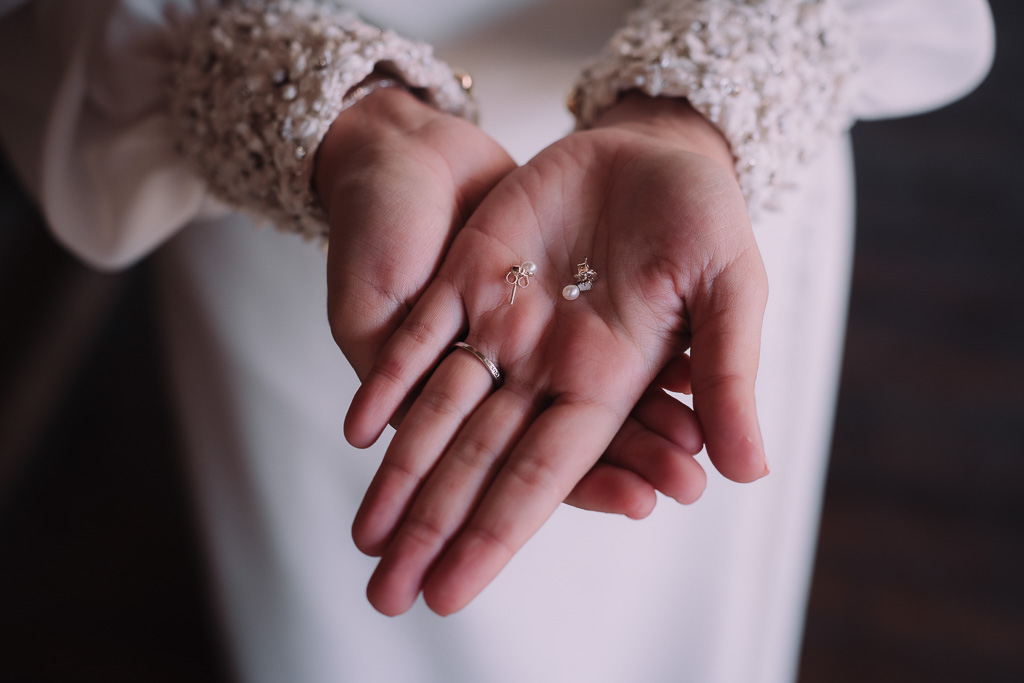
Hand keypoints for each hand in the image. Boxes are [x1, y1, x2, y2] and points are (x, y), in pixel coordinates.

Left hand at [345, 93, 769, 615]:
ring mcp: (502, 321)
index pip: (542, 472)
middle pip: (476, 459)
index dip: (496, 531)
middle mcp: (545, 365)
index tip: (452, 592)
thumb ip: (732, 374)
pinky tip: (359, 429)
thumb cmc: (704, 215)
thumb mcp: (730, 287)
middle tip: (386, 596)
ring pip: (438, 410)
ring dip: (398, 472)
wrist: (653, 148)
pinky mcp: (469, 273)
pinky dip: (391, 381)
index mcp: (606, 380)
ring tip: (363, 537)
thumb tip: (749, 473)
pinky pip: (421, 335)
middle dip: (433, 527)